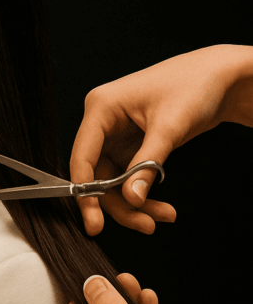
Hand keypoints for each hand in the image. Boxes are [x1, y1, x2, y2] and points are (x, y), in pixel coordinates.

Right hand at [69, 45, 245, 235]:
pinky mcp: (131, 145)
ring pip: (113, 182)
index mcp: (101, 107)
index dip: (85, 192)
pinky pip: (128, 178)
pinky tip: (161, 207)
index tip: (93, 221)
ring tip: (162, 216)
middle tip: (143, 225)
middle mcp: (103, 122)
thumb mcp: (169, 127)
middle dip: (120, 204)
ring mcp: (116, 135)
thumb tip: (131, 198)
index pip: (82, 156)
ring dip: (135, 203)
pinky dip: (143, 194)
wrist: (220, 78)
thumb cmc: (194, 86)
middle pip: (98, 176)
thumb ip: (147, 164)